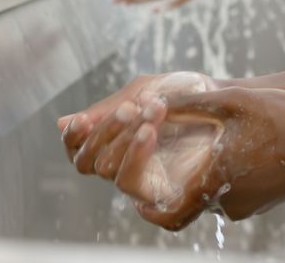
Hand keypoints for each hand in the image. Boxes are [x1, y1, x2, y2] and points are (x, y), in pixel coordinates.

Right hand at [57, 72, 219, 176]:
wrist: (225, 99)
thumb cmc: (185, 94)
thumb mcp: (144, 92)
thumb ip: (107, 109)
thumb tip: (60, 124)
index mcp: (111, 141)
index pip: (77, 150)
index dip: (73, 138)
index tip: (80, 120)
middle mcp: (121, 164)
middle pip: (89, 162)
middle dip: (105, 133)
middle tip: (130, 108)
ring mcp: (141, 179)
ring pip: (109, 171)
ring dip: (124, 139)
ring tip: (150, 112)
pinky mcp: (161, 192)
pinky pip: (133, 184)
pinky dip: (136, 155)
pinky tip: (150, 133)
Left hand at [110, 87, 284, 230]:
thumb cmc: (284, 119)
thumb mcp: (233, 101)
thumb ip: (190, 105)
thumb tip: (154, 102)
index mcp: (214, 184)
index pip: (169, 215)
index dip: (148, 210)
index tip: (137, 199)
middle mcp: (229, 203)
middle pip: (191, 197)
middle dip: (181, 176)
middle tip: (175, 150)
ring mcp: (250, 204)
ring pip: (215, 192)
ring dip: (208, 172)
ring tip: (214, 141)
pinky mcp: (265, 200)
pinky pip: (236, 191)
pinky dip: (228, 174)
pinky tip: (238, 145)